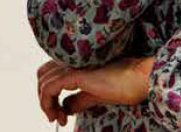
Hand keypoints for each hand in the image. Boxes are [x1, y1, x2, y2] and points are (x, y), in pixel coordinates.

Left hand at [37, 56, 154, 125]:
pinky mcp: (74, 74)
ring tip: (58, 118)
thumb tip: (65, 108)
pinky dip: (48, 103)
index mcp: (75, 63)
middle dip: (44, 99)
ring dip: (46, 104)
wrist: (138, 79)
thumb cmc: (123, 84)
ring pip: (43, 82)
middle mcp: (70, 61)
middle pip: (42, 76)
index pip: (50, 74)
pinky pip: (50, 87)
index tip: (59, 114)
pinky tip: (60, 115)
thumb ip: (78, 100)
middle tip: (55, 117)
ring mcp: (71, 66)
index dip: (48, 95)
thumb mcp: (95, 95)